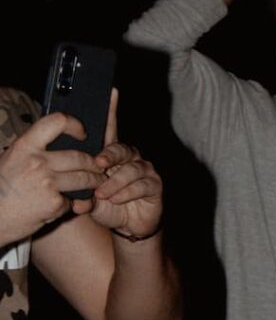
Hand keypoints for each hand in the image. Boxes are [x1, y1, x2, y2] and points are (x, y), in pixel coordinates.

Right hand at [0, 110, 102, 247]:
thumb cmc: (1, 188)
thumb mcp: (11, 159)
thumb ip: (33, 149)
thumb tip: (57, 139)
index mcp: (25, 146)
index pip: (56, 122)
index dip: (74, 124)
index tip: (82, 134)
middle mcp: (38, 162)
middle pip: (79, 157)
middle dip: (94, 164)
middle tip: (99, 167)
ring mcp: (47, 183)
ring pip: (84, 179)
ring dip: (95, 181)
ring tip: (97, 183)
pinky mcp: (54, 204)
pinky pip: (72, 201)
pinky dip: (72, 204)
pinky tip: (68, 205)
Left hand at [87, 94, 163, 242]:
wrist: (129, 227)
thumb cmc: (109, 206)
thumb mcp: (92, 201)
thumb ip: (84, 198)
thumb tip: (77, 201)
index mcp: (112, 156)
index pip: (111, 130)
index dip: (111, 110)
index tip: (111, 92)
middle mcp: (130, 158)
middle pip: (121, 148)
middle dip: (109, 154)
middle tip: (98, 164)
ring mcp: (144, 170)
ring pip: (131, 168)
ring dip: (115, 181)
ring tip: (102, 193)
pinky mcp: (155, 185)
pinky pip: (142, 184)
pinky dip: (126, 192)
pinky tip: (116, 198)